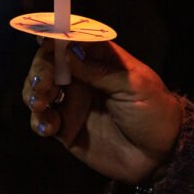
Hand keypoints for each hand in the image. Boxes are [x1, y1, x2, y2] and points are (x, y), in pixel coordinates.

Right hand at [23, 40, 182, 185]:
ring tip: (40, 103)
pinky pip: (42, 119)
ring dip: (32, 92)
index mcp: (101, 60)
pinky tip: (48, 127)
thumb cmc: (154, 113)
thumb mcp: (134, 87)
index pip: (72, 40)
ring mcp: (72, 103)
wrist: (160, 156)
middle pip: (49, 63)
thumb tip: (67, 52)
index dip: (55, 37)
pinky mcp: (66, 128)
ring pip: (39, 89)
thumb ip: (101, 71)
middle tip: (43, 83)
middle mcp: (83, 78)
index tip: (43, 40)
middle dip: (40, 69)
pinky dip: (38, 120)